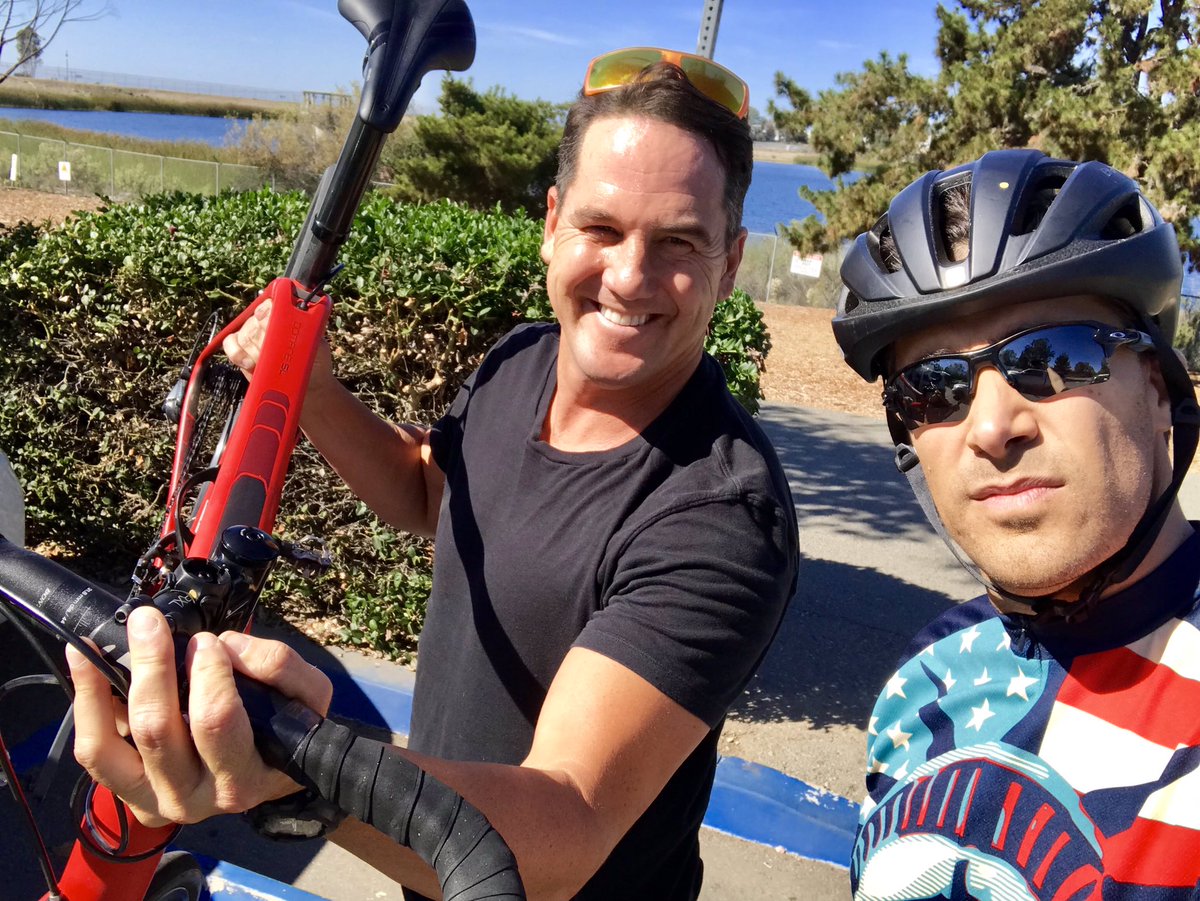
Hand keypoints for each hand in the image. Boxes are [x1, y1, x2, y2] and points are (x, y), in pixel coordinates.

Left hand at [67, 606, 333, 827]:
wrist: (267, 775)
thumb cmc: (288, 730)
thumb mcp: (308, 697)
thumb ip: (278, 666)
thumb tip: (226, 645)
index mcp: (243, 778)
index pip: (216, 725)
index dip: (208, 676)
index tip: (208, 642)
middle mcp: (193, 799)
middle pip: (158, 731)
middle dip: (152, 668)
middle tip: (150, 623)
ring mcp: (152, 801)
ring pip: (110, 748)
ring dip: (100, 688)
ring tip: (95, 644)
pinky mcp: (125, 792)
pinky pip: (94, 750)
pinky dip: (84, 704)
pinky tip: (84, 662)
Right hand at [222, 298, 334, 388]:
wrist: (309, 386)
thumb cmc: (315, 363)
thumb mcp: (318, 346)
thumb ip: (309, 332)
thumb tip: (301, 322)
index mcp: (285, 315)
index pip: (271, 305)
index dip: (267, 312)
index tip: (269, 320)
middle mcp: (267, 322)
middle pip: (254, 322)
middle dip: (261, 338)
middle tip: (273, 352)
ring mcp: (253, 336)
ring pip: (243, 334)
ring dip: (252, 350)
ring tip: (265, 362)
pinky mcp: (242, 351)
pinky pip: (230, 344)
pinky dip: (236, 353)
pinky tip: (249, 364)